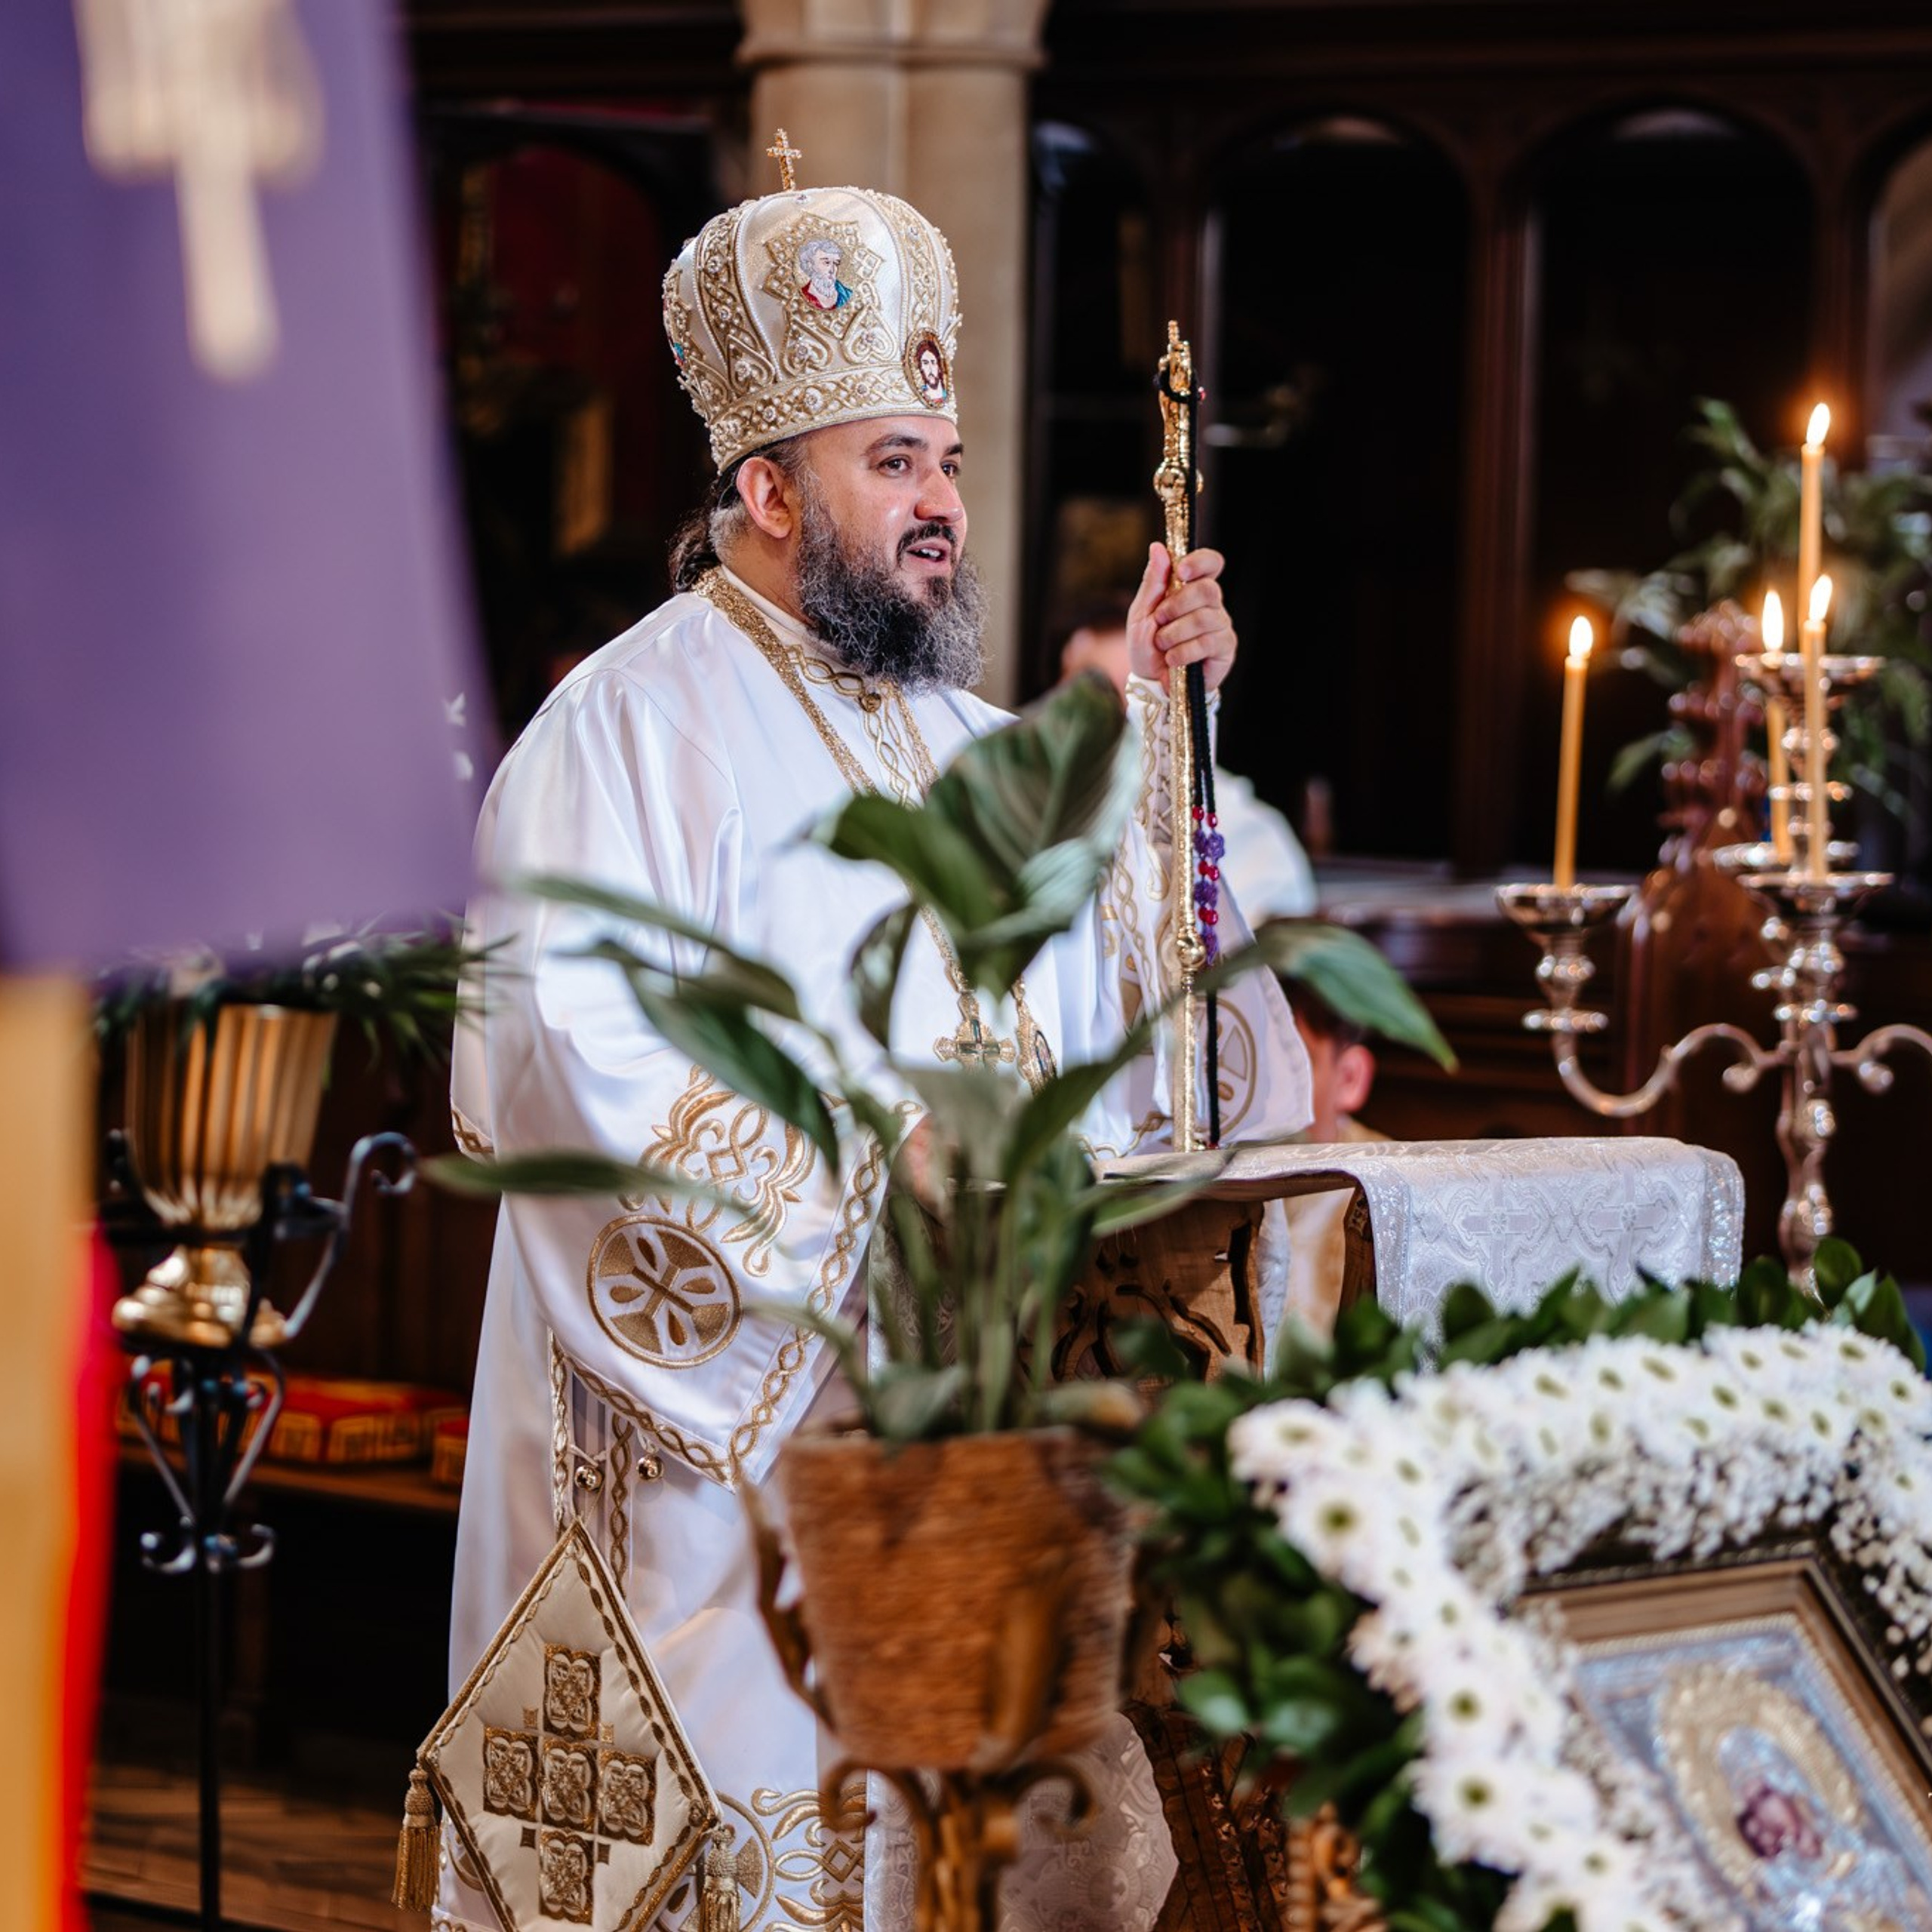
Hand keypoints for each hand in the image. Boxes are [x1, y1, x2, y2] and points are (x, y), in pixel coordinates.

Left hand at [1126, 541, 1235, 693]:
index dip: (1200, 562)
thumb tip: (1158, 547)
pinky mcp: (1225, 649)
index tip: (1181, 571)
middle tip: (1160, 620)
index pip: (1211, 563)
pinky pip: (1207, 642)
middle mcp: (1211, 605)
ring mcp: (1221, 626)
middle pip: (1207, 589)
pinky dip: (1183, 652)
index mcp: (1192, 590)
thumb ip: (1153, 582)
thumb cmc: (1147, 647)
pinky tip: (1173, 660)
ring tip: (1163, 645)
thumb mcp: (1141, 613)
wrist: (1152, 683)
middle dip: (1177, 605)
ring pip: (1204, 618)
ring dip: (1175, 633)